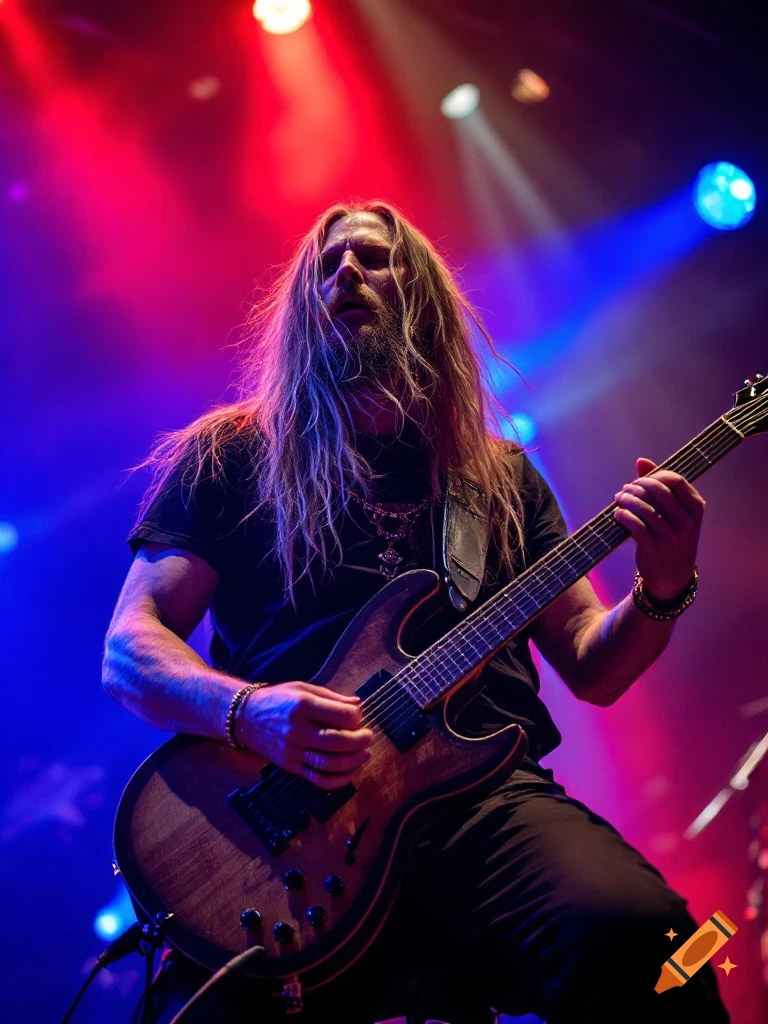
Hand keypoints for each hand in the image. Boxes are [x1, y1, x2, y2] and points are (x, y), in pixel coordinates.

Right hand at [239, 681, 372, 789]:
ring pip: (329, 764)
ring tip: (365, 754)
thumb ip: (332, 697)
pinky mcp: (289, 766)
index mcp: (303, 705)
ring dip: (353, 761)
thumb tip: (357, 704)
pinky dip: (338, 780)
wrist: (245, 717)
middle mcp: (297, 730)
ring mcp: (292, 751)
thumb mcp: (303, 688)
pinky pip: (318, 779)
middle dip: (360, 741)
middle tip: (369, 737)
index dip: (356, 717)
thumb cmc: (278, 698)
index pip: (341, 716)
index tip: (358, 716)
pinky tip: (351, 772)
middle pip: (338, 742)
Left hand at [613, 458, 705, 602]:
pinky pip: (634, 525)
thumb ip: (660, 486)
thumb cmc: (672, 537)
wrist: (673, 577)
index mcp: (695, 509)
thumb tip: (641, 461)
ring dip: (626, 499)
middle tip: (626, 489)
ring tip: (619, 498)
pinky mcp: (654, 548)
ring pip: (644, 507)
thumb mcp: (675, 514)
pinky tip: (617, 514)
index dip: (654, 476)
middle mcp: (687, 522)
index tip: (641, 480)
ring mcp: (671, 536)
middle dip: (637, 486)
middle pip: (657, 491)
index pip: (674, 480)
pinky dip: (623, 516)